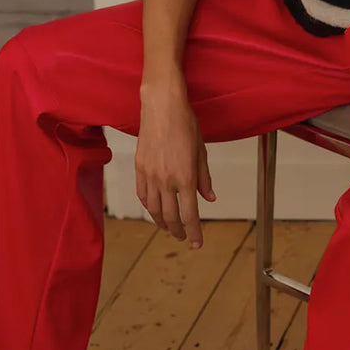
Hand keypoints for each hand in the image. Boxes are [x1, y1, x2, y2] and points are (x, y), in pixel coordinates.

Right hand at [135, 77, 215, 248]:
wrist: (162, 106)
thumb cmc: (186, 124)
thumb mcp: (201, 150)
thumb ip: (204, 177)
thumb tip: (210, 198)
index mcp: (185, 177)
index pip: (190, 214)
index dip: (194, 232)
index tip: (197, 243)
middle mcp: (166, 180)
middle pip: (170, 217)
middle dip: (178, 231)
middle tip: (184, 237)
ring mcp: (150, 175)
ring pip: (154, 210)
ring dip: (162, 222)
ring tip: (170, 227)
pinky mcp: (139, 168)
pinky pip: (142, 195)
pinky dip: (149, 207)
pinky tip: (155, 209)